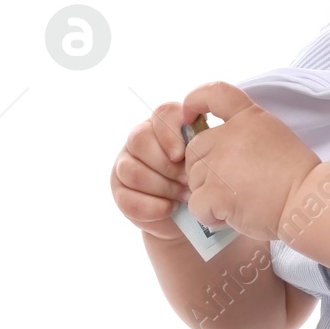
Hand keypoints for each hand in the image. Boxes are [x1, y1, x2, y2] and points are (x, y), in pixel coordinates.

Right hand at [111, 100, 193, 241]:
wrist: (191, 214)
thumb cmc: (203, 180)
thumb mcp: (209, 160)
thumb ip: (205, 147)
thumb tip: (204, 151)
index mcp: (166, 124)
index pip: (161, 114)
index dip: (169, 134)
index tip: (181, 155)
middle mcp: (140, 139)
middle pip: (140, 140)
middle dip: (167, 166)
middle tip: (188, 181)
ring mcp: (125, 164)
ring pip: (132, 171)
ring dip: (163, 188)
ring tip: (184, 196)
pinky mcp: (120, 192)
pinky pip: (128, 200)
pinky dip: (153, 207)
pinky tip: (170, 208)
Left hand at [180, 81, 320, 238]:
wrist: (309, 203)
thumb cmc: (297, 178)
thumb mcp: (275, 136)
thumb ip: (245, 134)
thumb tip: (218, 149)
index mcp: (249, 117)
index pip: (214, 93)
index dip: (195, 101)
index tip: (190, 116)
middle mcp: (230, 135)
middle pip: (195, 148)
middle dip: (204, 169)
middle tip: (230, 186)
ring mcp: (220, 163)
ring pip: (193, 179)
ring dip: (208, 195)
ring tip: (237, 203)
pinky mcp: (215, 192)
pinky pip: (196, 205)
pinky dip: (209, 216)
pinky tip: (230, 217)